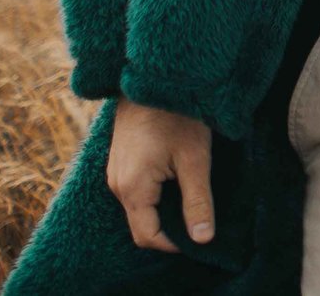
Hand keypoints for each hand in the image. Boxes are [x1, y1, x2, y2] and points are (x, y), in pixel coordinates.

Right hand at [106, 97, 214, 250]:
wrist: (153, 75)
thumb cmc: (177, 113)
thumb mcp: (195, 158)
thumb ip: (198, 200)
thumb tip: (204, 238)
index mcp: (132, 188)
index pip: (148, 236)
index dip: (175, 244)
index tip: (201, 235)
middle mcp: (117, 184)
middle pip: (142, 224)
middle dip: (171, 226)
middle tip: (201, 214)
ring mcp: (116, 171)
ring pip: (140, 206)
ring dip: (164, 208)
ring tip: (192, 194)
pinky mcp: (121, 160)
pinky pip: (136, 189)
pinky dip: (157, 193)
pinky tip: (178, 178)